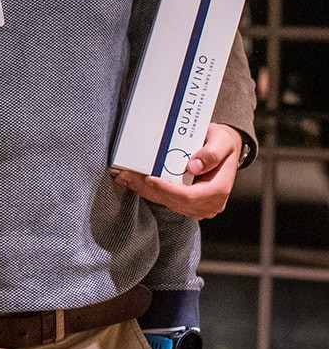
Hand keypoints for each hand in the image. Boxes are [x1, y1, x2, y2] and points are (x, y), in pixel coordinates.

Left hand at [115, 122, 242, 219]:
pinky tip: (134, 180)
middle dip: (148, 189)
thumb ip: (212, 153)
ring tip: (126, 176)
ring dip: (144, 190)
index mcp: (218, 190)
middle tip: (127, 175)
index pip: (190, 196)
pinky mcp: (187, 204)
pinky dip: (149, 191)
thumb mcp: (222, 142)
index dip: (168, 190)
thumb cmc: (223, 145)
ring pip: (166, 202)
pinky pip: (165, 200)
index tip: (150, 178)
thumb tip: (195, 166)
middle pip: (173, 201)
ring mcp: (197, 206)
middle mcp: (209, 203)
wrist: (223, 151)